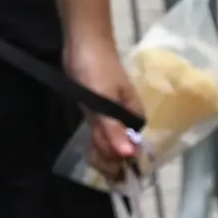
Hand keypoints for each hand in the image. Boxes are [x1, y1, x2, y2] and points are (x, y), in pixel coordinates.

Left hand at [66, 28, 139, 176]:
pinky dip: (95, 144)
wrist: (83, 42)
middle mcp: (126, 120)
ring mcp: (110, 116)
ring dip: (101, 154)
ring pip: (108, 144)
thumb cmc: (96, 68)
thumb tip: (128, 156)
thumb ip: (113, 129)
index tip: (109, 176)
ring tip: (92, 160)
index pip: (133, 151)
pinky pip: (98, 134)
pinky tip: (90, 152)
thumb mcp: (103, 100)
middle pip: (120, 151)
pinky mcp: (96, 111)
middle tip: (94, 162)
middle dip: (109, 161)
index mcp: (134, 117)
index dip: (122, 166)